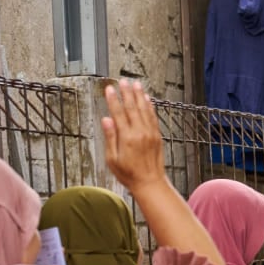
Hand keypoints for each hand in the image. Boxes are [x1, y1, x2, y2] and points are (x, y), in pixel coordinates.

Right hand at [101, 79, 166, 193]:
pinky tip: (147, 99)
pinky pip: (153, 117)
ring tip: (136, 84)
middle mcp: (140, 133)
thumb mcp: (112, 159)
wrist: (150, 183)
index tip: (109, 89)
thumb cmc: (130, 174)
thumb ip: (110, 138)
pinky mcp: (157, 136)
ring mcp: (150, 133)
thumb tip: (106, 120)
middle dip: (126, 93)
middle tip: (122, 81)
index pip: (118, 113)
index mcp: (126, 137)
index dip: (112, 100)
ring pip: (144, 110)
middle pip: (132, 108)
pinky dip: (150, 107)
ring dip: (139, 96)